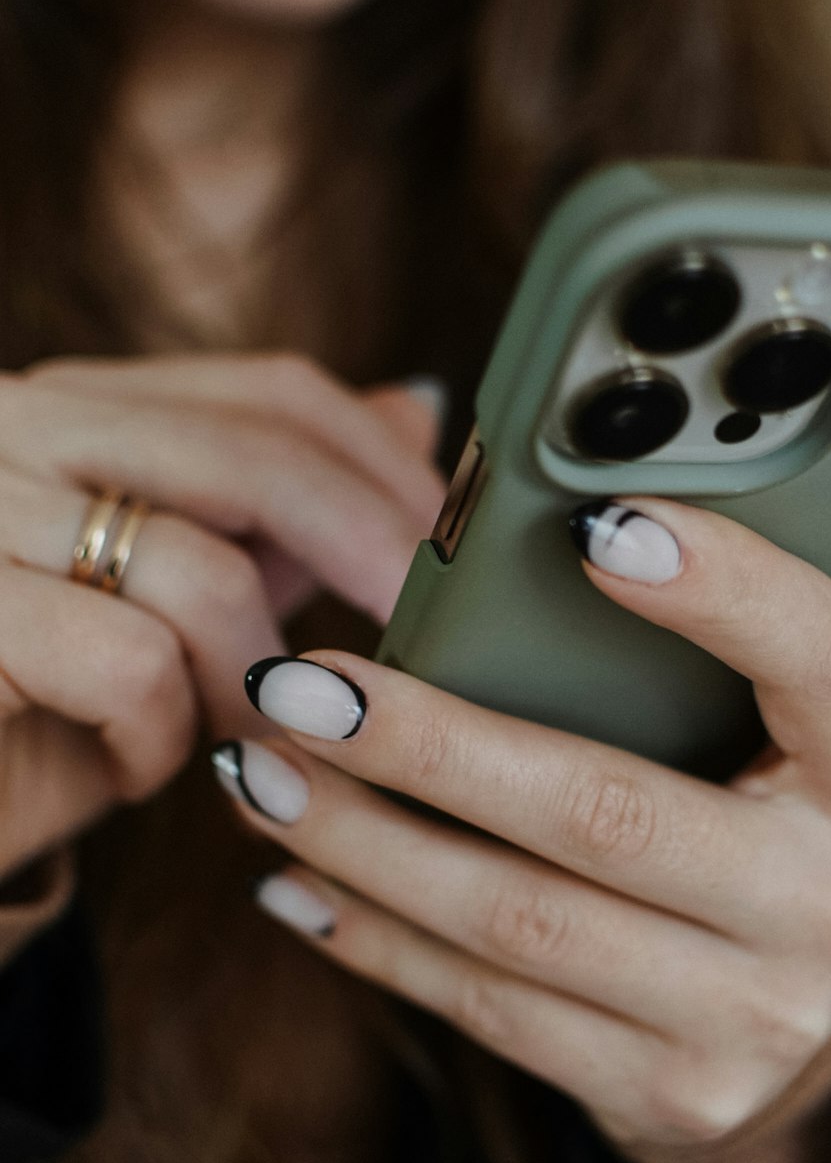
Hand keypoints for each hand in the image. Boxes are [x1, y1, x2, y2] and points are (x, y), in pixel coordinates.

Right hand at [0, 353, 443, 882]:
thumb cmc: (47, 703)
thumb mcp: (177, 597)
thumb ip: (278, 508)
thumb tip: (410, 406)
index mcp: (80, 410)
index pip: (272, 394)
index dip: (388, 470)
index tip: (455, 553)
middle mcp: (15, 428)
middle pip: (258, 457)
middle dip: (371, 556)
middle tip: (424, 644)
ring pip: (201, 570)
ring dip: (255, 682)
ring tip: (244, 740)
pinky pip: (128, 663)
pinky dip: (161, 735)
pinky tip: (139, 768)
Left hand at [214, 443, 830, 1162]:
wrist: (783, 1037)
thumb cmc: (772, 829)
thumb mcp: (819, 730)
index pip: (822, 663)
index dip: (719, 595)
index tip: (590, 530)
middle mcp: (829, 904)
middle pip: (609, 812)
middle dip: (433, 746)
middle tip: (300, 684)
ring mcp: (750, 1016)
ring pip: (520, 921)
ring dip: (366, 845)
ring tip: (259, 774)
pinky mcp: (665, 1093)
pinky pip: (494, 1012)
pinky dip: (379, 943)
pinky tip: (295, 885)